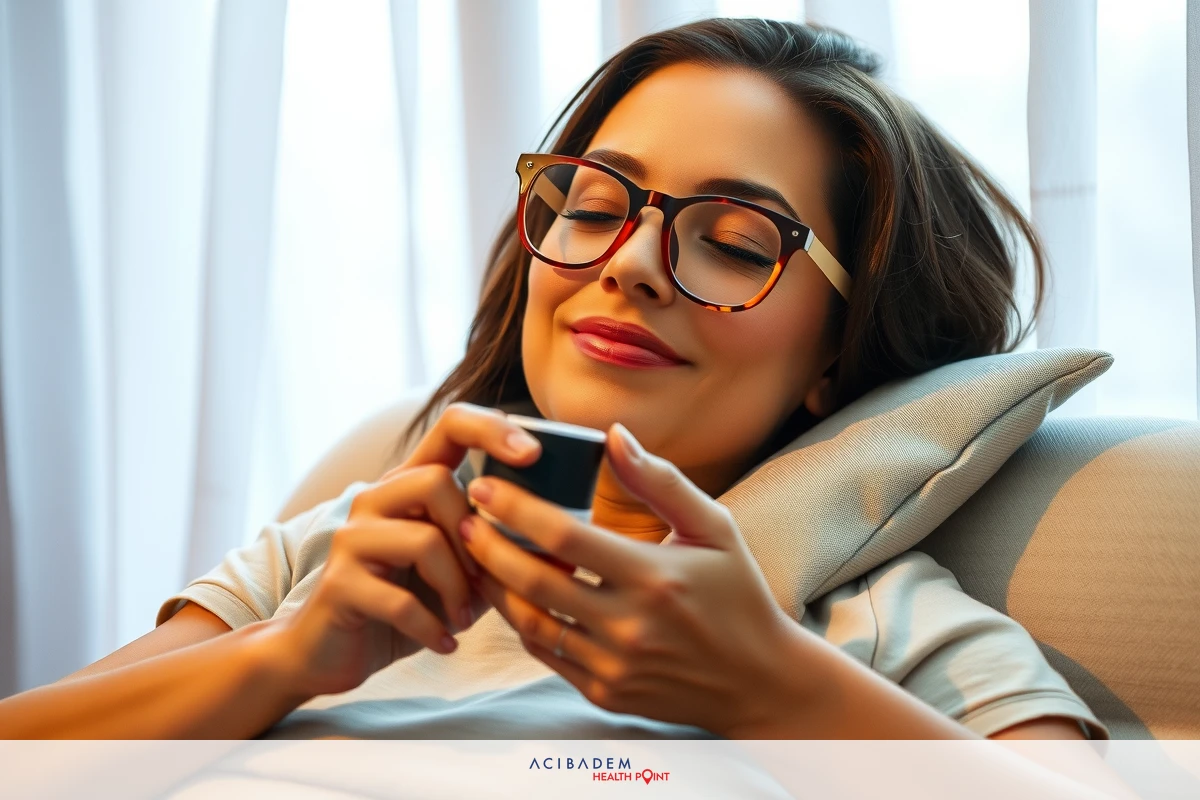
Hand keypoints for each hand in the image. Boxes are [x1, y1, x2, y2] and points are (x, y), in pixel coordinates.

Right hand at [269, 402, 541, 699]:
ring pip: (423, 539)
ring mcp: (352, 539)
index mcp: (410, 485)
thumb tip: (565, 550)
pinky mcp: (339, 583)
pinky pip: (400, 600)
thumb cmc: (405, 605)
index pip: (449, 425)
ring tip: (464, 619)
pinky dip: (432, 627)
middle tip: (483, 585)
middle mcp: (376, 499)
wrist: (329, 651)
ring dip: (457, 589)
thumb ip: (495, 551)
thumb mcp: (458, 572)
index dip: (492, 429)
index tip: (533, 453)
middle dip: (473, 539)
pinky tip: (444, 643)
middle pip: (435, 482)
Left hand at [459, 422, 797, 735]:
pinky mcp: (606, 692)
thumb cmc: (738, 594)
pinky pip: (546, 655)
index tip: (485, 487)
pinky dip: (521, 622)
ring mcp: (614, 665)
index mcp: (654, 578)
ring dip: (495, 586)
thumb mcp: (714, 528)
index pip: (565, 539)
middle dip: (487, 546)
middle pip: (534, 581)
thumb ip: (661, 481)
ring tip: (474, 554)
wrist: (758, 681)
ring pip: (530, 623)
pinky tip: (510, 594)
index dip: (516, 510)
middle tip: (462, 517)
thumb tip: (614, 435)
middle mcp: (629, 626)